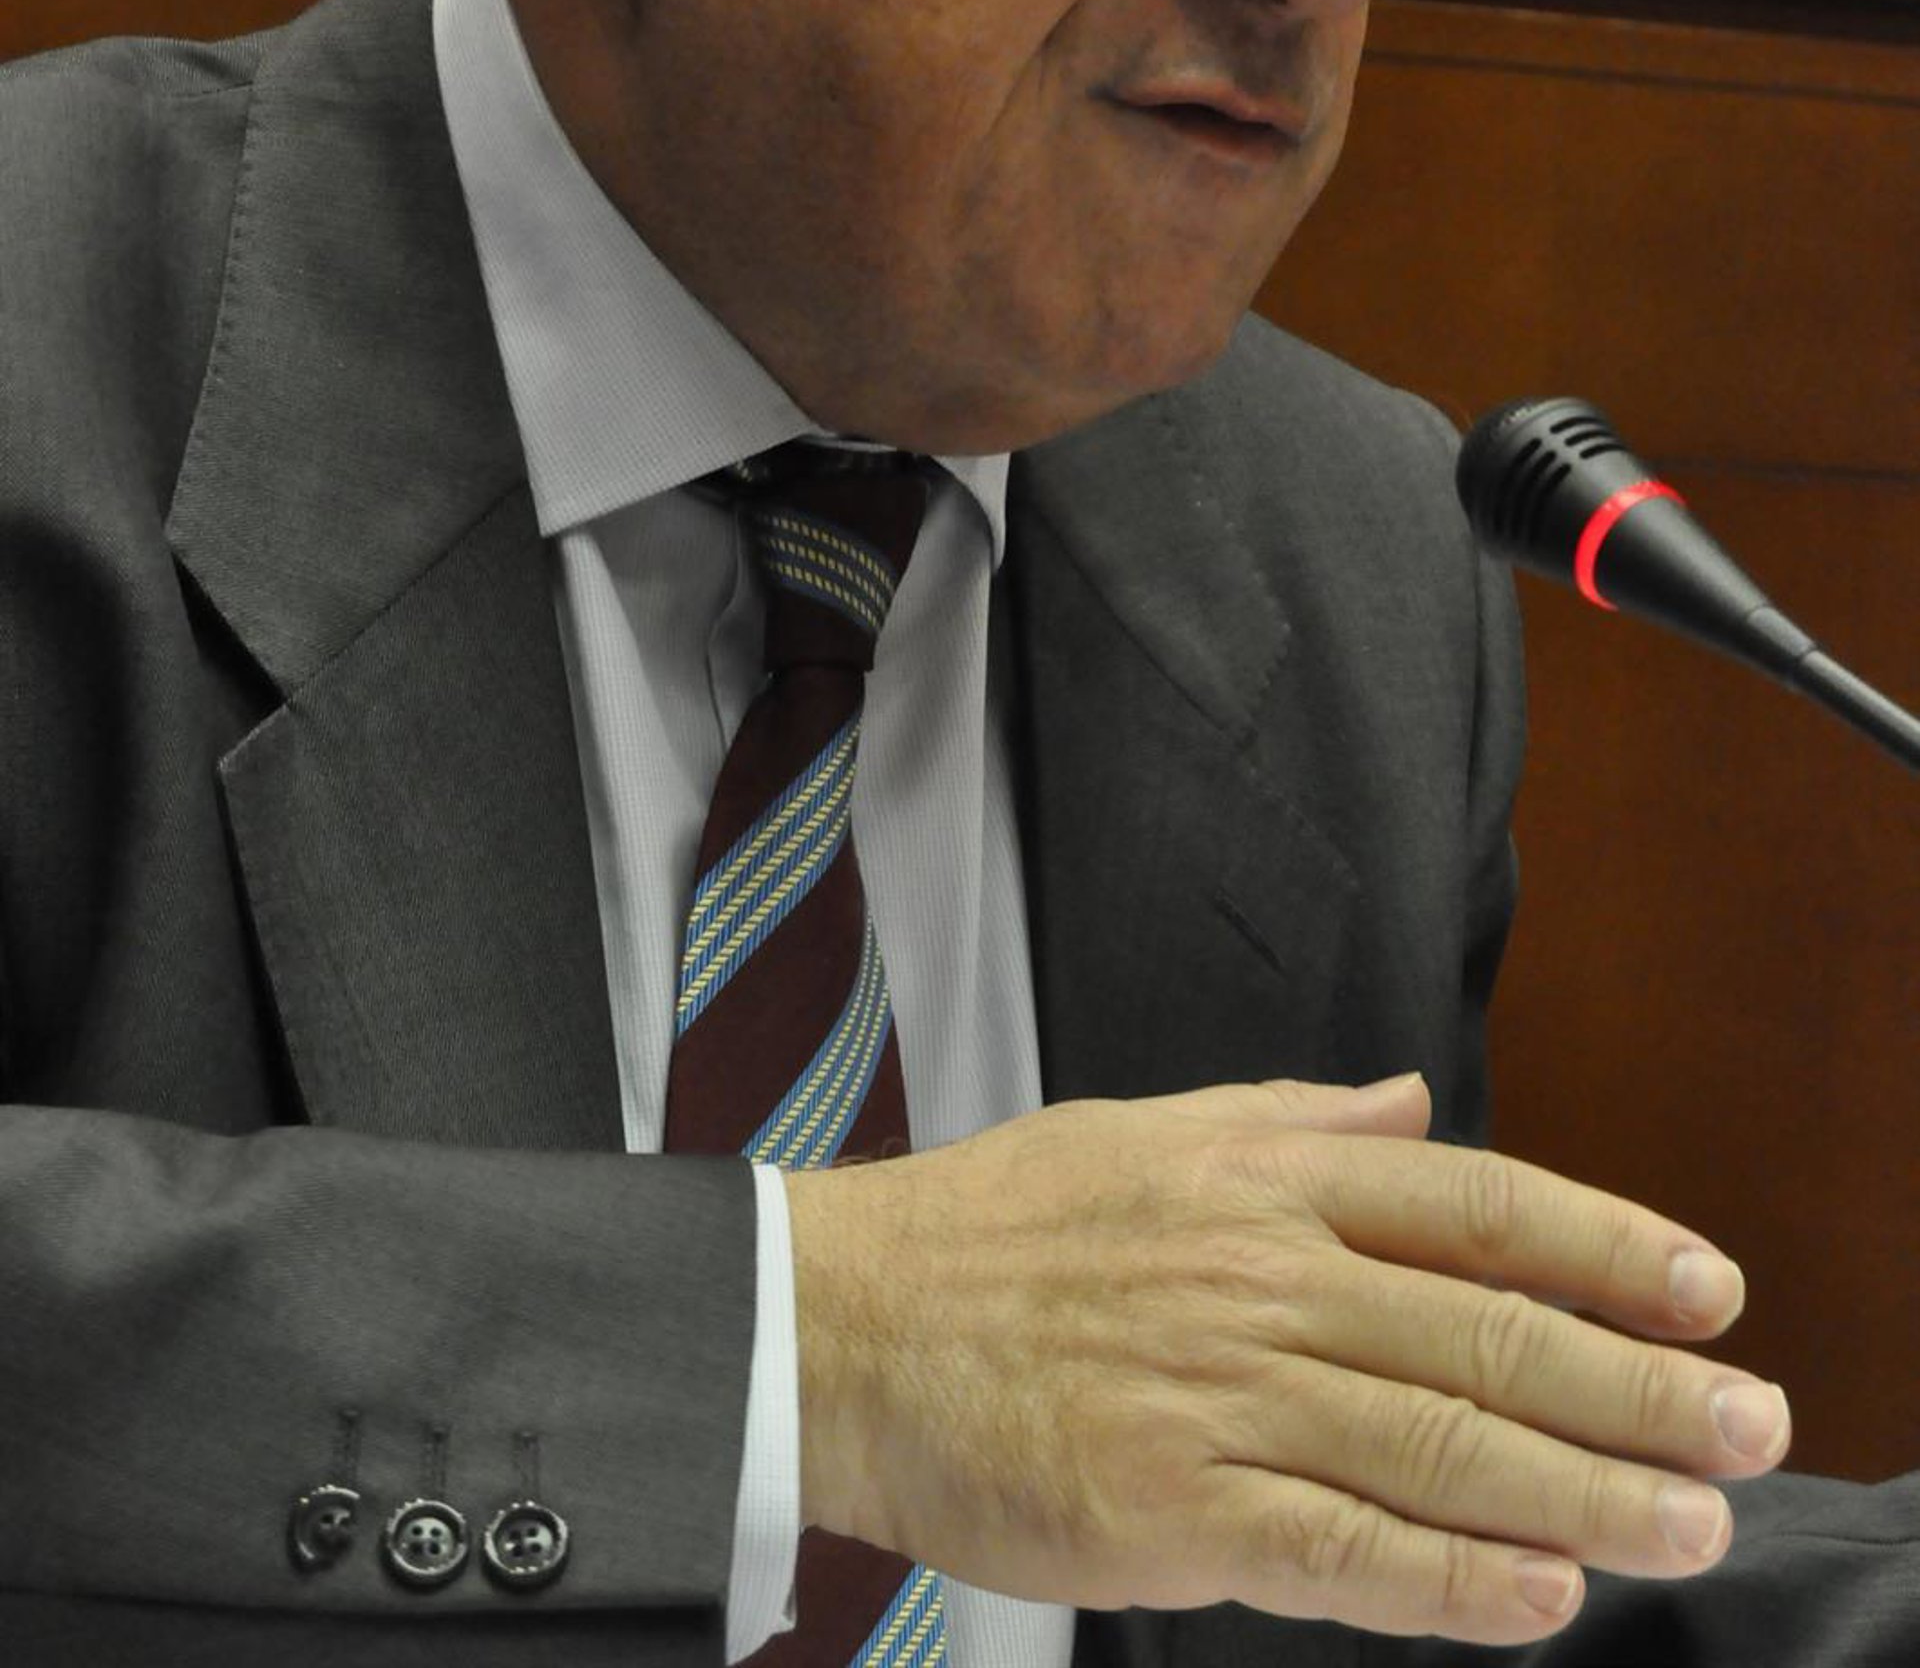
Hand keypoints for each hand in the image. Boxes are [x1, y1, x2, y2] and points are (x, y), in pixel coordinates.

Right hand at [785, 1073, 1790, 1650]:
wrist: (842, 1321)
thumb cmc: (994, 1228)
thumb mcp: (1149, 1131)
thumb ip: (1297, 1122)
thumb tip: (1417, 1101)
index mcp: (1267, 1183)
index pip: (1478, 1205)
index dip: (1609, 1245)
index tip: (1711, 1290)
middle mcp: (1265, 1279)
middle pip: (1488, 1333)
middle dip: (1639, 1387)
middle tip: (1753, 1427)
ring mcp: (1224, 1395)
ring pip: (1440, 1447)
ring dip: (1586, 1493)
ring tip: (1691, 1524)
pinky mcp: (1174, 1506)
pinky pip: (1342, 1551)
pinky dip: (1452, 1583)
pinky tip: (1543, 1599)